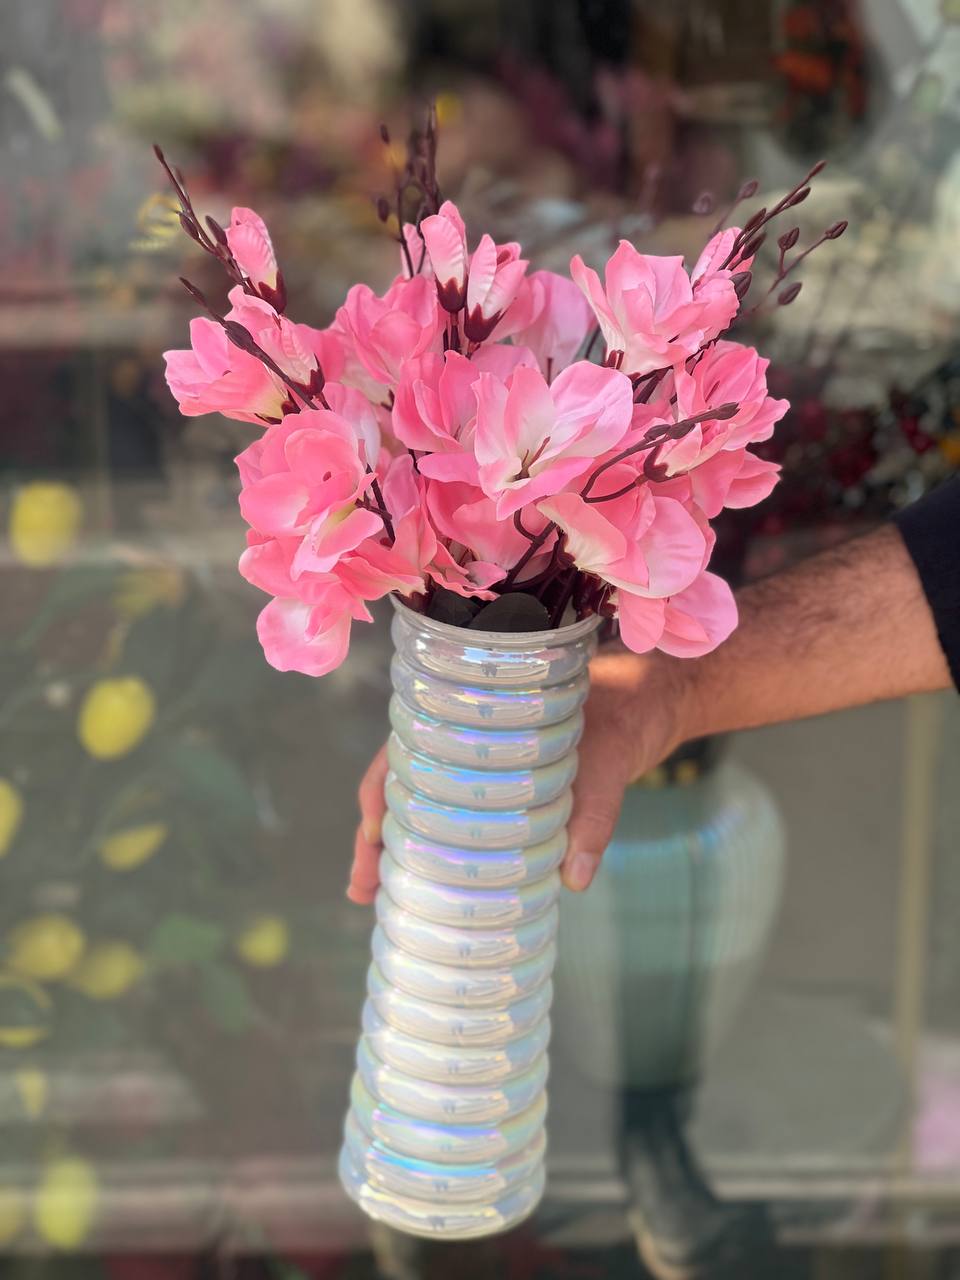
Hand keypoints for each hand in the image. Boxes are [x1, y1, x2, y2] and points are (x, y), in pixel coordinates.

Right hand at [348, 648, 692, 902]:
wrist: (660, 696)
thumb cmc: (631, 712)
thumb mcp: (614, 759)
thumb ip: (595, 815)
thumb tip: (574, 879)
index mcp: (477, 713)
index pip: (407, 753)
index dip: (379, 796)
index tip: (370, 840)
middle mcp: (469, 735)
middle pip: (402, 784)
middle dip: (374, 836)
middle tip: (361, 889)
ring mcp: (483, 760)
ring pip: (424, 799)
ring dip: (398, 844)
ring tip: (376, 896)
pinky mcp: (505, 783)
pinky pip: (459, 811)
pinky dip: (437, 842)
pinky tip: (430, 879)